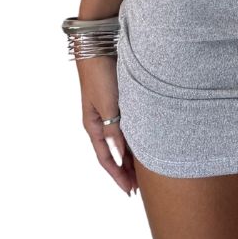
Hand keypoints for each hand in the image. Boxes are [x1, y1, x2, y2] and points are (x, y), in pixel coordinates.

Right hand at [75, 56, 137, 195]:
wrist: (98, 47)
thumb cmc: (101, 74)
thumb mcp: (107, 105)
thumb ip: (114, 129)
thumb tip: (120, 154)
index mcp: (93, 125)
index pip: (105, 158)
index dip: (118, 176)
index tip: (130, 191)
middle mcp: (100, 121)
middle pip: (113, 152)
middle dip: (125, 170)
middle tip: (140, 186)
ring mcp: (109, 111)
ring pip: (121, 140)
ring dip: (130, 155)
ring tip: (144, 170)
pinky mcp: (119, 100)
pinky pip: (126, 126)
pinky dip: (134, 137)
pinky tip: (144, 141)